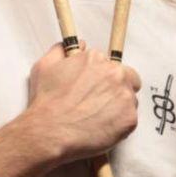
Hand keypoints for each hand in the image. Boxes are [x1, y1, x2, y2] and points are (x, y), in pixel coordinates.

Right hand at [22, 44, 141, 162]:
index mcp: (98, 60)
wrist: (49, 132)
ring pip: (130, 100)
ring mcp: (125, 96)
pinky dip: (119, 123)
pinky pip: (130, 119)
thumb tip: (79, 44)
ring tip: (97, 116)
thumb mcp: (45, 66)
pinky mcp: (130, 118)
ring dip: (118, 106)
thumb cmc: (47, 102)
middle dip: (117, 88)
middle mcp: (115, 74)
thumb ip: (62, 51)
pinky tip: (102, 127)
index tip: (97, 86)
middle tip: (101, 102)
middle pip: (128, 79)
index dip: (104, 77)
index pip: (112, 64)